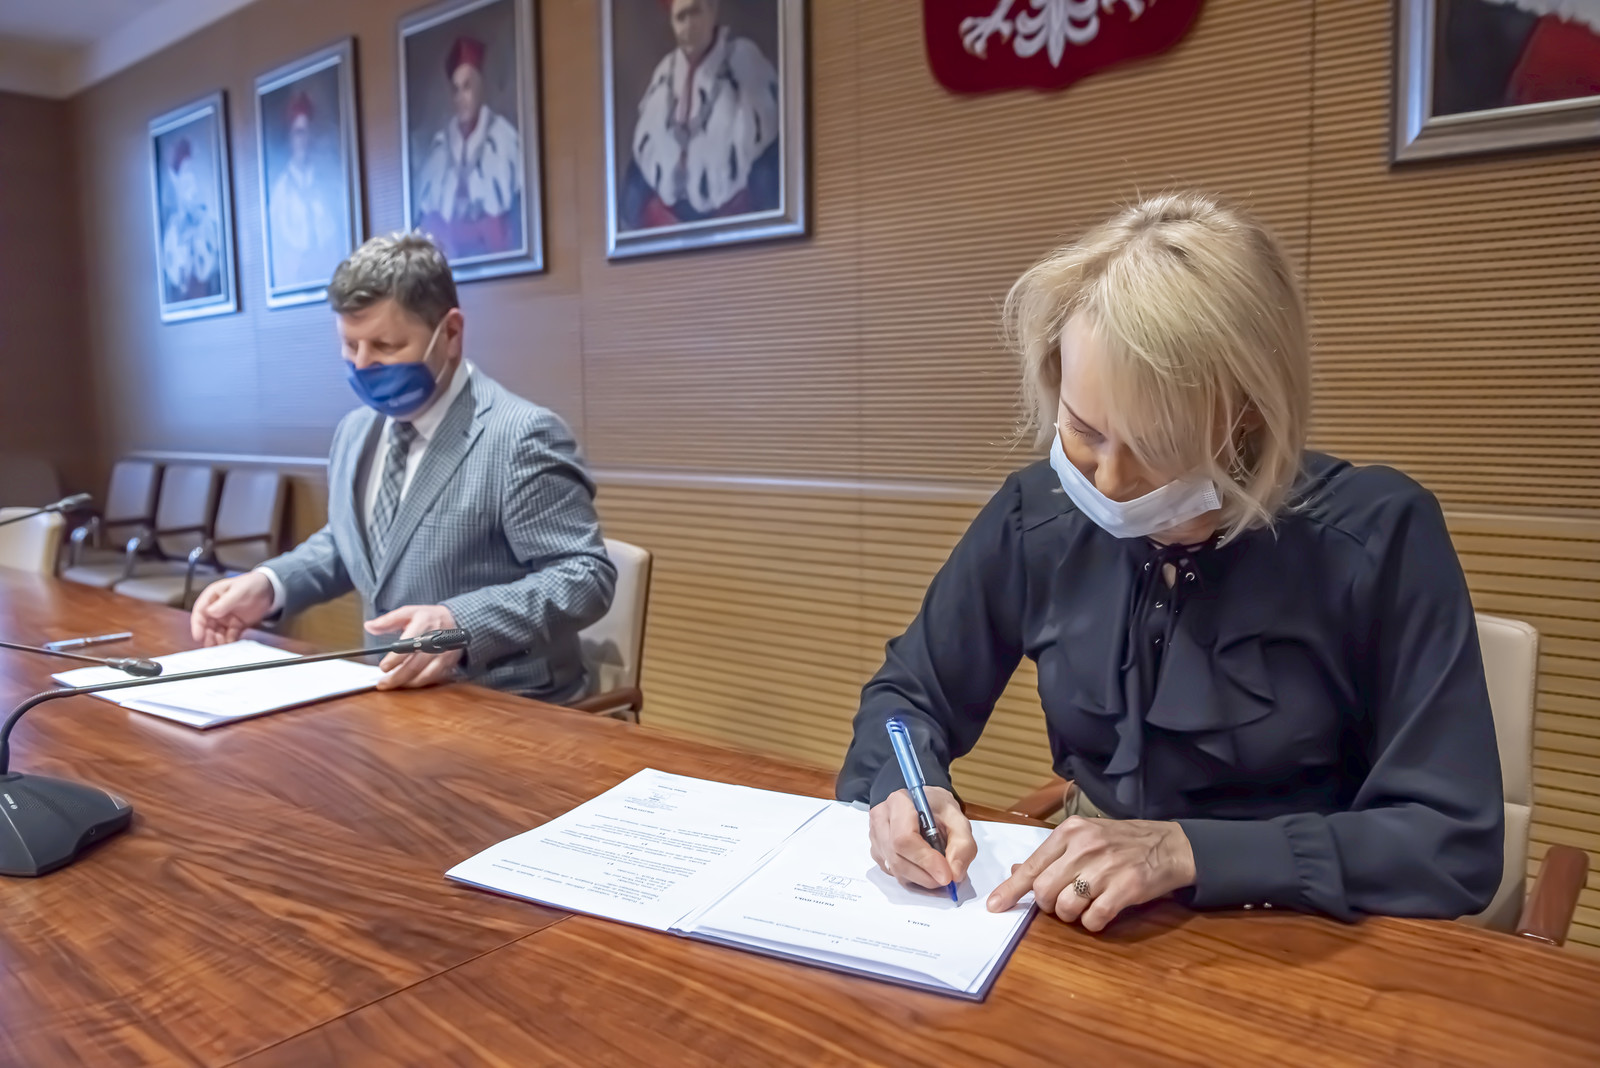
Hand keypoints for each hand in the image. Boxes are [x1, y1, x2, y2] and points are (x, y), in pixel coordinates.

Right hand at [190, 572, 274, 646]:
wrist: (269, 589)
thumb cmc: (250, 584)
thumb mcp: (238, 591)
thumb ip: (225, 602)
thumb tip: (210, 612)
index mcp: (212, 597)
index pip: (200, 612)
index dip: (197, 625)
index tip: (198, 636)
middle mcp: (215, 609)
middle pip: (207, 625)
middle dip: (208, 636)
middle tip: (210, 646)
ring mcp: (225, 618)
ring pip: (217, 632)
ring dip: (218, 640)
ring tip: (221, 648)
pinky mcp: (235, 625)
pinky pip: (230, 635)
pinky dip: (230, 641)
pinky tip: (232, 645)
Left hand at [365, 604, 462, 690]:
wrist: (456, 621)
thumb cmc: (429, 617)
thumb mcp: (409, 612)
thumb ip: (388, 620)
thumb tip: (369, 626)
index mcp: (423, 625)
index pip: (408, 646)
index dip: (394, 659)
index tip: (383, 667)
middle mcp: (435, 641)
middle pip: (414, 664)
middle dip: (396, 677)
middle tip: (383, 683)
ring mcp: (443, 654)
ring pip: (423, 674)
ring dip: (406, 682)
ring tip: (392, 685)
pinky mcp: (447, 663)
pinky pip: (432, 678)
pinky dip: (418, 683)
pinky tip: (406, 683)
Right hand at [868, 787, 976, 890]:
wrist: (924, 805)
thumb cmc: (938, 809)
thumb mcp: (959, 819)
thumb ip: (963, 845)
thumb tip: (955, 874)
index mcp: (899, 803)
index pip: (904, 837)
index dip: (925, 860)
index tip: (946, 875)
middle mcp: (881, 819)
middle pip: (897, 857)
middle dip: (925, 875)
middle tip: (947, 879)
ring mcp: (875, 837)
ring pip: (894, 869)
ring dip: (921, 879)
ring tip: (938, 873)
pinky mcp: (877, 852)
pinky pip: (893, 873)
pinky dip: (913, 879)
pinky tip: (925, 870)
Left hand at [986, 817, 1195, 931]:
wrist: (1170, 845)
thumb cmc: (1123, 842)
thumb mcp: (1086, 837)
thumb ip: (1052, 855)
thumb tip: (1016, 871)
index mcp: (1070, 832)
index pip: (1032, 865)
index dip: (1011, 889)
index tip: (995, 905)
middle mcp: (1085, 847)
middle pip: (1044, 890)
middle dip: (1047, 905)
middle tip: (1061, 903)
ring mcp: (1106, 868)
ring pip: (1066, 906)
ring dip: (1070, 915)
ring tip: (1084, 906)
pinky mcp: (1126, 888)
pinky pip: (1094, 918)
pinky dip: (1093, 923)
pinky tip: (1102, 912)